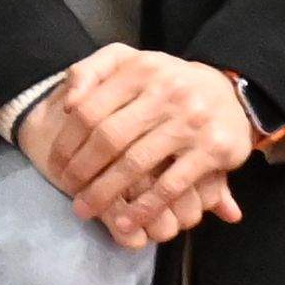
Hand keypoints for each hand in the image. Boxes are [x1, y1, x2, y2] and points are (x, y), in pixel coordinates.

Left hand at [16, 45, 252, 247]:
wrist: (228, 91)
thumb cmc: (165, 82)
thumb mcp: (128, 62)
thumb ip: (90, 72)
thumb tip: (66, 105)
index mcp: (139, 69)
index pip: (89, 109)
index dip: (66, 141)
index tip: (55, 164)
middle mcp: (166, 92)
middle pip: (109, 137)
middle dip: (81, 170)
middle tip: (67, 191)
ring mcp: (191, 121)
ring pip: (136, 164)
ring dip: (106, 192)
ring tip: (86, 210)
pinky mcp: (214, 149)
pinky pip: (171, 184)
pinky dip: (145, 207)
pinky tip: (125, 221)